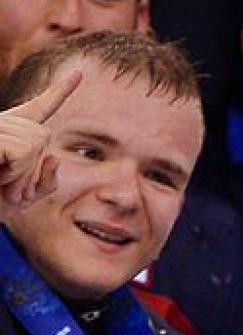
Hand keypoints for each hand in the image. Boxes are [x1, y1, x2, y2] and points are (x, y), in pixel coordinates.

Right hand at [0, 70, 79, 217]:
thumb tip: (54, 158)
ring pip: (35, 144)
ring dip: (22, 174)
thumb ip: (46, 181)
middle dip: (33, 167)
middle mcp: (1, 122)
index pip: (41, 107)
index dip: (61, 91)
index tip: (79, 73)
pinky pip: (23, 152)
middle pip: (43, 135)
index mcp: (12, 132)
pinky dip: (17, 172)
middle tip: (7, 182)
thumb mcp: (26, 195)